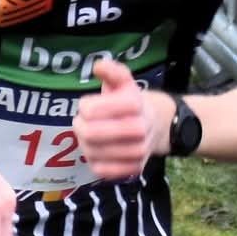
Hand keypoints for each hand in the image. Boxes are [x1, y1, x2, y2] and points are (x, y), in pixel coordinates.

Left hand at [74, 57, 160, 180]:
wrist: (158, 125)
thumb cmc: (131, 102)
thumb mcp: (123, 82)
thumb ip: (112, 71)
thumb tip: (98, 65)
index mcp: (134, 103)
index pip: (91, 110)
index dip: (84, 107)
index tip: (87, 105)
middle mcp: (139, 128)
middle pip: (89, 133)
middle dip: (79, 126)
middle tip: (81, 122)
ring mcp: (138, 151)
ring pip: (93, 152)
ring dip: (85, 144)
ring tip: (89, 136)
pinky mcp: (134, 168)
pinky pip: (101, 170)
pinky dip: (94, 161)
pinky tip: (98, 151)